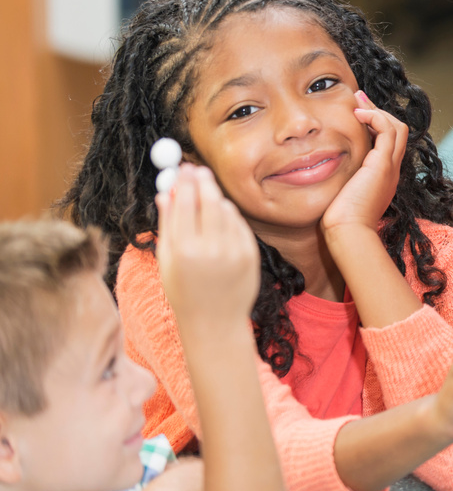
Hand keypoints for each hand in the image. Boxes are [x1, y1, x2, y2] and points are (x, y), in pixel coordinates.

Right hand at [155, 165, 260, 327]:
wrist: (215, 321)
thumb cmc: (184, 291)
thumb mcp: (167, 261)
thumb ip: (167, 225)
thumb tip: (164, 193)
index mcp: (184, 251)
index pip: (184, 204)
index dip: (183, 182)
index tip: (183, 168)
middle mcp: (211, 249)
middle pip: (208, 202)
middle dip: (202, 182)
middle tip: (198, 169)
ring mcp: (234, 251)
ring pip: (225, 211)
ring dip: (216, 198)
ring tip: (205, 197)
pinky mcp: (251, 254)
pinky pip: (239, 224)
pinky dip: (229, 216)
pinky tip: (221, 216)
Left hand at [321, 90, 407, 235]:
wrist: (348, 232)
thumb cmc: (340, 220)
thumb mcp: (343, 196)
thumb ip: (341, 182)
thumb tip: (322, 172)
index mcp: (384, 178)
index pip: (389, 144)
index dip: (376, 126)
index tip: (357, 114)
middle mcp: (391, 170)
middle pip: (398, 131)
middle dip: (379, 112)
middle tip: (359, 100)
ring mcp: (390, 167)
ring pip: (397, 127)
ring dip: (378, 110)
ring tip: (358, 100)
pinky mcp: (382, 164)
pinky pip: (387, 130)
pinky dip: (375, 116)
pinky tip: (357, 114)